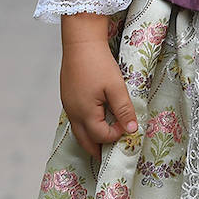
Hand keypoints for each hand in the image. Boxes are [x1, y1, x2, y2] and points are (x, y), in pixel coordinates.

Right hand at [59, 16, 141, 158]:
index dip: (116, 135)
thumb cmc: (98, 63)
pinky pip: (76, 119)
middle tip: (109, 155)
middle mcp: (73, 113)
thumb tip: (131, 130)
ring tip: (104, 140)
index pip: (101, 136)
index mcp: (85, 113)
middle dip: (97, 149)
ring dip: (91, 138)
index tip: (128, 127)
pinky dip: (85, 125)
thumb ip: (123, 109)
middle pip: (84, 141)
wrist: (80, 42)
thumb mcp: (116, 86)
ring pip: (78, 131)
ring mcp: (68, 105)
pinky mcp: (67, 97)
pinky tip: (95, 120)